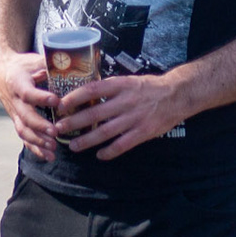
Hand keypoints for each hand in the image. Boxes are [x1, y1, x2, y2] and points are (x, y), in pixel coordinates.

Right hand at [0, 50, 59, 161]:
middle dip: (40, 126)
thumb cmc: (23, 66)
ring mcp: (15, 114)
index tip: (56, 101)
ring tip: (53, 148)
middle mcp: (15, 101)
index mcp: (18, 83)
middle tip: (55, 132)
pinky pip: (25, 138)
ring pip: (24, 130)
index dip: (41, 98)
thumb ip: (51, 64)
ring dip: (38, 141)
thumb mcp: (34, 60)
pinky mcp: (18, 122)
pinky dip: (36, 149)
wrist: (2, 73)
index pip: (28, 93)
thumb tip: (76, 63)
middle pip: (25, 116)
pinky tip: (49, 156)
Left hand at [54, 73, 189, 160]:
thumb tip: (87, 93)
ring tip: (73, 146)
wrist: (177, 94)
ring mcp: (134, 118)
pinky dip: (109, 151)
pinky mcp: (143, 132)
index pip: (92, 90)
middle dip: (74, 122)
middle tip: (59, 128)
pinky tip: (99, 155)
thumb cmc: (149, 87)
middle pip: (94, 114)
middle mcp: (125, 101)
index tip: (61, 104)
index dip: (75, 97)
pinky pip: (122, 144)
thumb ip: (111, 88)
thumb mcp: (129, 80)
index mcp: (121, 85)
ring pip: (105, 132)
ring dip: (87, 140)